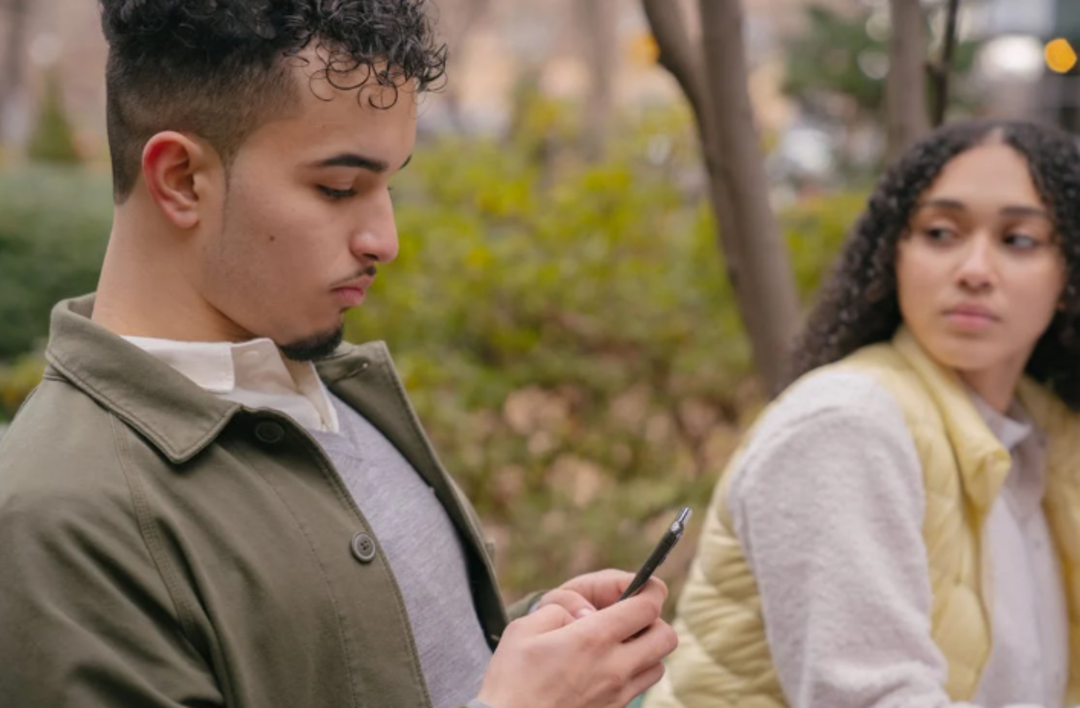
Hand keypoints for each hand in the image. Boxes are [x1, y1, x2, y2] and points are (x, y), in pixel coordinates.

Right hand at [477, 577, 676, 707]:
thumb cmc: (511, 680)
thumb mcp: (524, 629)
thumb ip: (559, 609)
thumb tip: (585, 613)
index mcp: (593, 638)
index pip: (647, 606)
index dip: (649, 589)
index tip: (641, 586)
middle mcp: (614, 667)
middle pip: (666, 637)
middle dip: (654, 621)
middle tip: (629, 617)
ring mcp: (617, 694)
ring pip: (658, 665)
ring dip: (647, 650)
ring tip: (619, 644)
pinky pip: (639, 688)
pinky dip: (634, 673)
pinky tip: (606, 669)